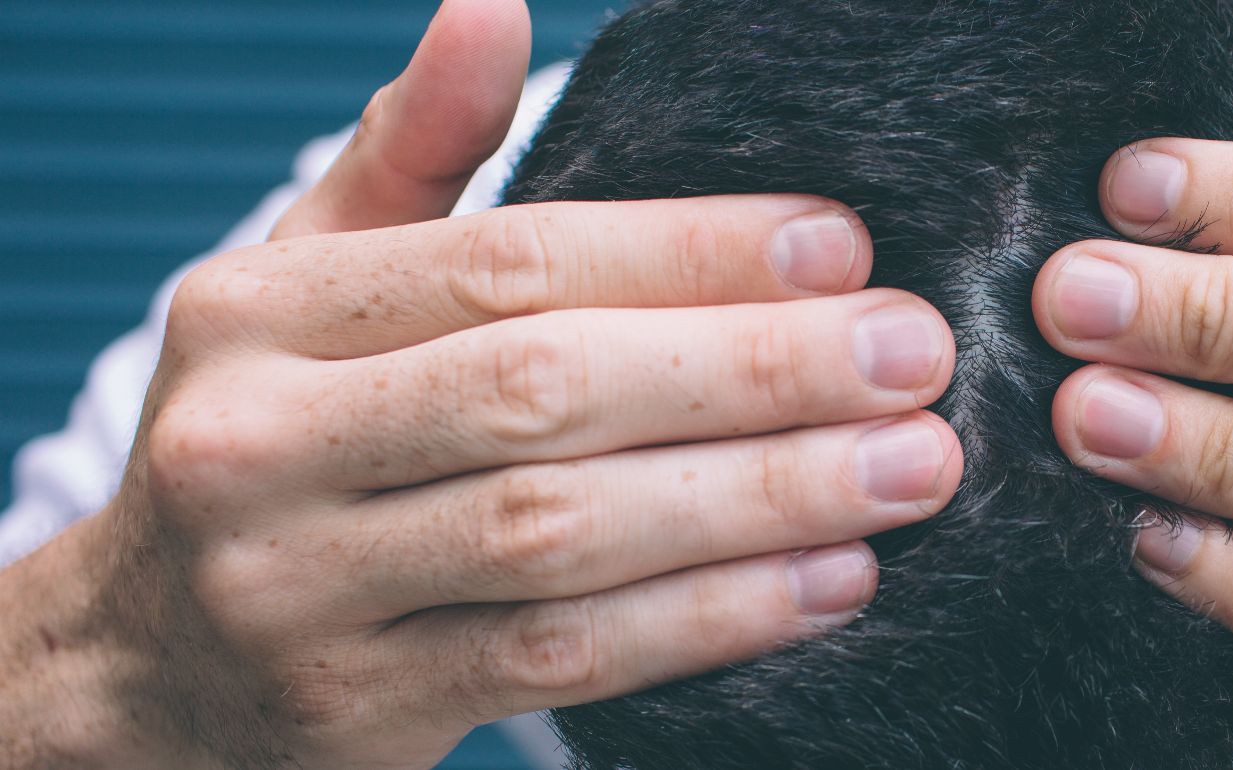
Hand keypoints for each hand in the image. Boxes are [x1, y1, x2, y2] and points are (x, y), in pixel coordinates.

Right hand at [0, 1, 960, 765]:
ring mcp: (297, 592)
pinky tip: (835, 579)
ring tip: (911, 468)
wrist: (151, 663)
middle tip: (913, 354)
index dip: (690, 250)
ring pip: (566, 536)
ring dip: (764, 500)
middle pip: (548, 392)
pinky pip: (566, 663)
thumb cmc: (283, 437)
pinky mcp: (359, 709)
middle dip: (754, 371)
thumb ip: (418, 156)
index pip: (510, 264)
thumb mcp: (316, 285)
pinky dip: (714, 620)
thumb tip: (491, 6)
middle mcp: (257, 445)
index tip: (842, 244)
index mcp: (259, 313)